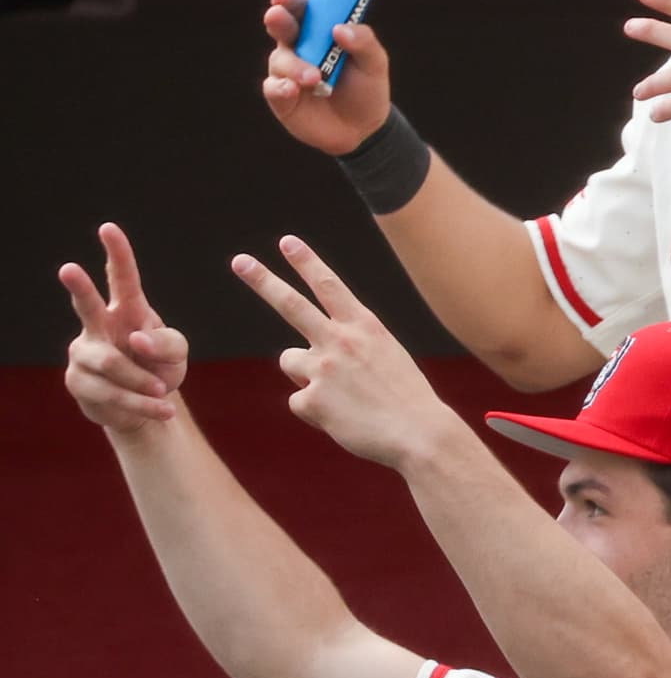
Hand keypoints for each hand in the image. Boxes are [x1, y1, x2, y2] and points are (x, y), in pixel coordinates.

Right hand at [59, 225, 191, 434]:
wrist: (144, 405)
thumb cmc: (158, 367)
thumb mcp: (176, 353)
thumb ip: (166, 342)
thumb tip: (136, 339)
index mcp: (127, 310)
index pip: (122, 278)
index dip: (117, 253)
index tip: (108, 229)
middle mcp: (99, 325)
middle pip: (87, 305)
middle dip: (79, 288)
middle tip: (68, 269)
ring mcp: (84, 352)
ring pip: (112, 363)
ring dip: (142, 381)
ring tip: (161, 391)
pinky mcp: (78, 381)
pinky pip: (111, 392)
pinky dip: (141, 403)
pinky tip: (160, 408)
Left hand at [238, 237, 462, 471]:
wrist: (422, 435)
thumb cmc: (408, 400)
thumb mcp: (388, 358)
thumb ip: (347, 349)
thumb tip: (302, 358)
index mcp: (365, 328)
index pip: (329, 286)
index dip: (306, 262)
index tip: (287, 242)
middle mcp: (341, 341)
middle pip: (291, 304)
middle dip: (263, 281)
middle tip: (240, 261)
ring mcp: (324, 369)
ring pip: (291, 361)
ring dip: (306, 375)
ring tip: (342, 395)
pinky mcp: (312, 400)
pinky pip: (300, 401)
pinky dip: (318, 412)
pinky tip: (344, 418)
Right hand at [259, 0, 392, 154]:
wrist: (364, 129)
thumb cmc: (366, 87)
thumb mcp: (375, 64)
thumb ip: (364, 42)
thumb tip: (340, 29)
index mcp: (319, 31)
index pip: (302, 8)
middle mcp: (297, 46)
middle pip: (281, 26)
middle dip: (278, 19)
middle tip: (278, 16)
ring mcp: (286, 71)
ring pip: (280, 59)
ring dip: (294, 66)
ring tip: (315, 77)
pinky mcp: (282, 96)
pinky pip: (273, 88)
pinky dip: (281, 88)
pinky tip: (292, 89)